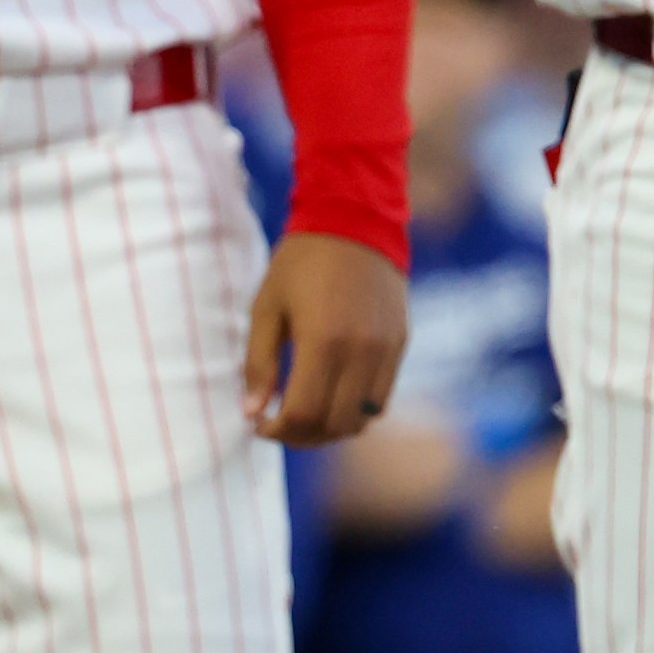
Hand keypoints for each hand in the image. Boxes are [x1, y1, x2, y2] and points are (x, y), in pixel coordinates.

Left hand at [244, 231, 408, 445]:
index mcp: (324, 341)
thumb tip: (252, 413)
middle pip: (334, 425)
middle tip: (281, 421)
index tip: (260, 422)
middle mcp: (362, 350)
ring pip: (363, 417)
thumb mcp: (266, 308)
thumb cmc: (302, 262)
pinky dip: (358, 407)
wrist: (356, 218)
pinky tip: (336, 391)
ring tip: (310, 410)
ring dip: (333, 426)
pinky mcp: (401, 339)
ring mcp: (386, 346)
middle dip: (302, 435)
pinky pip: (383, 395)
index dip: (276, 430)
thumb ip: (258, 364)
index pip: (303, 415)